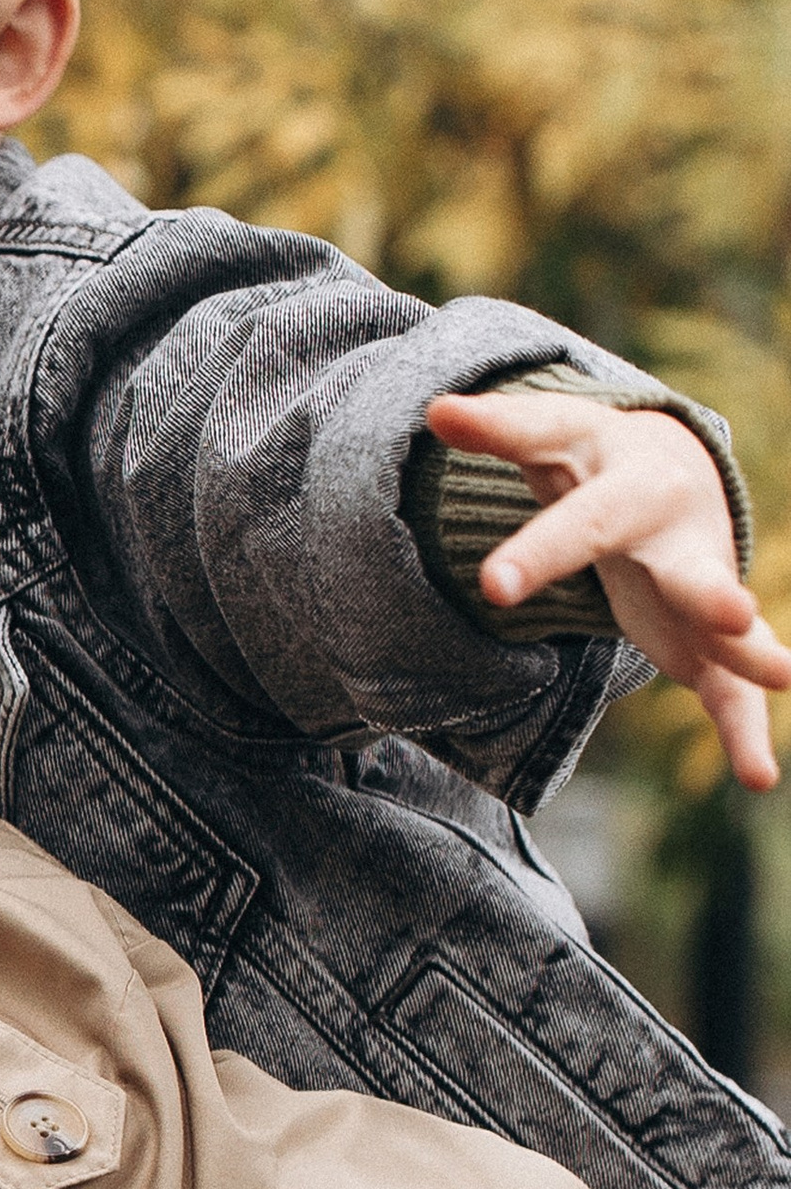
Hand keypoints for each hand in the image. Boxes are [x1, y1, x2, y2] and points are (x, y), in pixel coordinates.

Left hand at [426, 390, 790, 791]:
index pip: (578, 518)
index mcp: (626, 487)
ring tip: (788, 676)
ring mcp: (702, 584)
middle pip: (689, 571)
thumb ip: (499, 431)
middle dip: (709, 594)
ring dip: (752, 650)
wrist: (669, 475)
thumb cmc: (590, 461)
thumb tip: (433, 408)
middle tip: (735, 614)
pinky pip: (730, 689)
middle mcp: (677, 536)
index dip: (539, 553)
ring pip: (730, 626)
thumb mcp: (549, 438)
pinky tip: (757, 780)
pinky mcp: (710, 637)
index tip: (494, 591)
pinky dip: (743, 732)